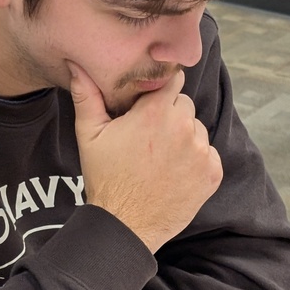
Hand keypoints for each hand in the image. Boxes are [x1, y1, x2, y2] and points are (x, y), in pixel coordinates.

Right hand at [69, 64, 222, 252]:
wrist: (126, 225)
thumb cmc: (106, 179)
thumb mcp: (89, 135)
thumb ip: (87, 96)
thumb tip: (76, 65)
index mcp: (155, 112)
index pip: (173, 80)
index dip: (162, 90)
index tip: (151, 103)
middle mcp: (183, 128)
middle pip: (185, 105)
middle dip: (171, 115)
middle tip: (151, 138)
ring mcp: (201, 152)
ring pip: (198, 130)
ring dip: (185, 138)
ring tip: (161, 159)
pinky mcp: (212, 173)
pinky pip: (209, 154)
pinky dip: (197, 161)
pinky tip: (174, 173)